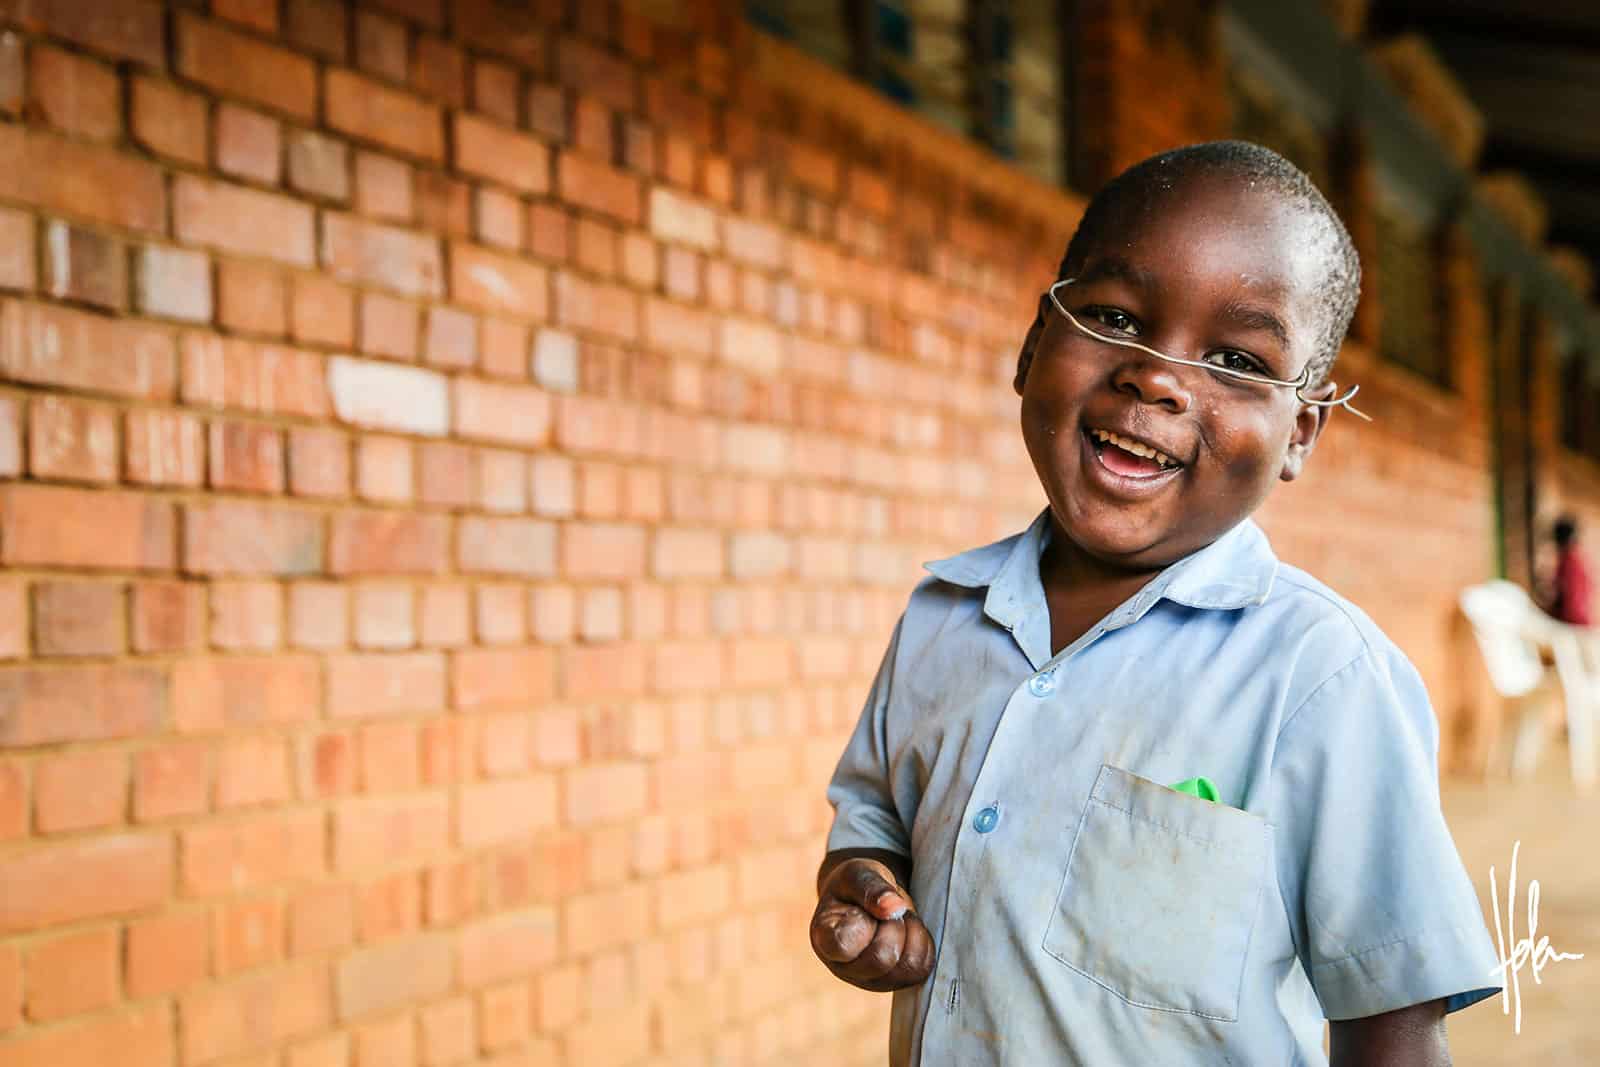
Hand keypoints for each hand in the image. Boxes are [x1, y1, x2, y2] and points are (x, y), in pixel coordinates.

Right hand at [810, 857, 934, 990]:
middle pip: (881, 959)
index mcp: (824, 939)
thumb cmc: (856, 885)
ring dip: (911, 933)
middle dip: (893, 926)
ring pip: (906, 967)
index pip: (843, 946)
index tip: (861, 908)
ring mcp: (870, 980)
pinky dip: (923, 943)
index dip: (864, 924)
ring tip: (897, 919)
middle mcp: (843, 968)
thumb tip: (894, 908)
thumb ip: (871, 887)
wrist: (868, 899)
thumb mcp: (858, 874)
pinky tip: (908, 930)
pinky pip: (921, 969)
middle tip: (886, 910)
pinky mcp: (895, 983)